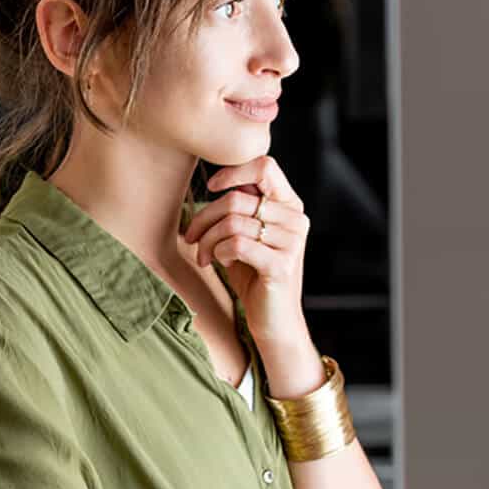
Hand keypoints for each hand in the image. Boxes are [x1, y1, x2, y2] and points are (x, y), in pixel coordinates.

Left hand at [181, 156, 310, 348]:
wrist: (274, 321)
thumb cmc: (254, 276)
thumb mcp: (246, 234)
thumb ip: (239, 208)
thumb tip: (212, 181)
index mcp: (290, 205)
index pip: (265, 166)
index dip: (233, 171)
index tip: (211, 187)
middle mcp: (296, 219)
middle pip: (237, 198)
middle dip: (205, 218)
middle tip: (192, 238)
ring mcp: (292, 242)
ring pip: (232, 222)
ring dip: (208, 240)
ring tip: (204, 256)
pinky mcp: (281, 265)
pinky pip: (236, 244)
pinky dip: (219, 252)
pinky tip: (220, 262)